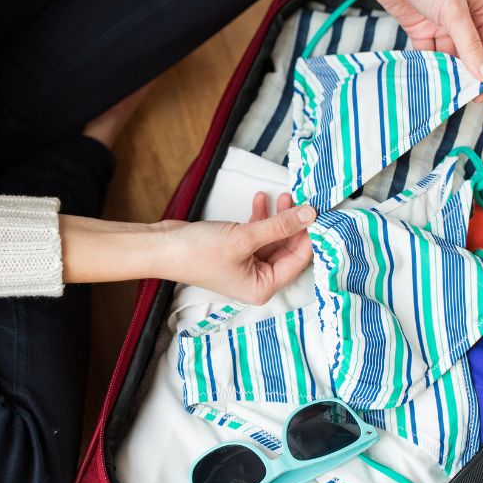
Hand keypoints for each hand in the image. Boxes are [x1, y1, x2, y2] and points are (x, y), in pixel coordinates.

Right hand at [60, 192, 315, 304]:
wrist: (162, 247)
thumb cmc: (199, 252)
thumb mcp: (245, 237)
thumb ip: (279, 225)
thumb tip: (310, 214)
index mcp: (263, 287)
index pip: (299, 260)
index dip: (310, 236)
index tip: (320, 211)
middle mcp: (258, 280)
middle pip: (288, 249)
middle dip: (294, 224)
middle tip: (303, 199)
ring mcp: (246, 266)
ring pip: (273, 238)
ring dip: (279, 217)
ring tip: (284, 195)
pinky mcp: (236, 250)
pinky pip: (258, 234)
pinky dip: (261, 217)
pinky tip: (261, 200)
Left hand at [308, 0, 482, 90]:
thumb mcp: (454, 13)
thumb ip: (470, 46)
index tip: (482, 93)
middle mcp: (466, 16)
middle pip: (469, 52)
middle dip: (465, 74)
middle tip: (463, 100)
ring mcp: (442, 22)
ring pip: (448, 55)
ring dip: (446, 72)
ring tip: (443, 93)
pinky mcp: (421, 28)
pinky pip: (428, 52)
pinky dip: (427, 65)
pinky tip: (426, 81)